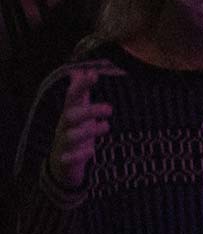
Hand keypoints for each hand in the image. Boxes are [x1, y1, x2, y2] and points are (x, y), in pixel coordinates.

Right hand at [46, 68, 111, 192]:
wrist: (62, 164)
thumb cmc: (75, 130)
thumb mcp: (78, 110)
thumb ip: (81, 91)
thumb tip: (82, 68)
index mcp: (70, 112)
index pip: (73, 96)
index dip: (81, 85)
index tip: (94, 74)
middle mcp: (65, 126)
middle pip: (71, 115)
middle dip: (89, 110)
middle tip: (110, 109)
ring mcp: (64, 143)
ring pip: (71, 136)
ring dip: (89, 131)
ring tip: (106, 126)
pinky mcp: (66, 161)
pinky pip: (69, 158)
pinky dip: (80, 155)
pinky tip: (91, 151)